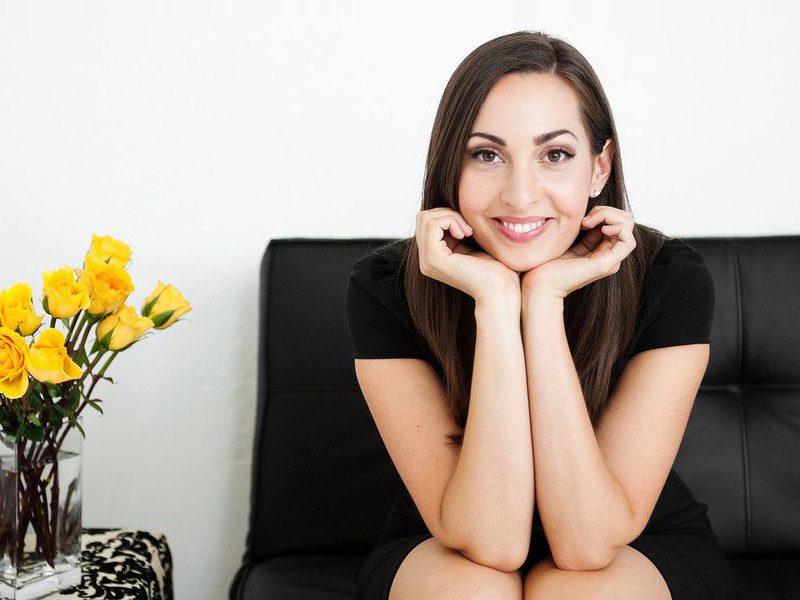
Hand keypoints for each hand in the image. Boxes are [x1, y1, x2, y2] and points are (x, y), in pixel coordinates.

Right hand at [415, 208, 519, 303]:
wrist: (500, 290)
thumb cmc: (495, 269)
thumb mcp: (473, 245)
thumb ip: (459, 231)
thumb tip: (453, 209)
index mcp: (434, 257)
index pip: (427, 222)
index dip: (447, 216)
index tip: (468, 228)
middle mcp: (426, 260)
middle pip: (423, 217)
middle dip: (446, 213)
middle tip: (467, 228)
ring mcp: (427, 261)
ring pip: (425, 218)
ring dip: (450, 216)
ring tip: (467, 231)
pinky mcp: (433, 258)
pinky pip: (432, 224)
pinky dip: (450, 220)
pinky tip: (465, 234)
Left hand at [519, 206, 635, 299]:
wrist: (540, 284)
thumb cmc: (548, 264)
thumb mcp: (570, 241)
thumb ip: (584, 230)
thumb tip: (591, 214)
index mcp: (601, 250)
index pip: (617, 221)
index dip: (603, 211)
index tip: (582, 217)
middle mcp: (609, 256)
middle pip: (625, 221)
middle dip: (607, 211)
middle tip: (585, 219)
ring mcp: (610, 261)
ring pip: (628, 227)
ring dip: (610, 216)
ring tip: (588, 222)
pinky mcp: (607, 264)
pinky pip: (628, 241)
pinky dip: (618, 228)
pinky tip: (600, 228)